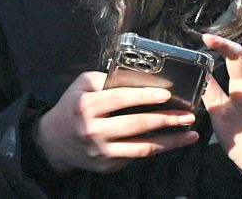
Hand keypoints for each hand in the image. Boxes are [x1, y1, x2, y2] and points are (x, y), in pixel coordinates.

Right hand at [34, 71, 198, 174]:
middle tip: (189, 115)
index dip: (145, 95)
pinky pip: (136, 156)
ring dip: (170, 140)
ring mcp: (100, 151)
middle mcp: (92, 130)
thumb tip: (140, 76)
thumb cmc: (73, 107)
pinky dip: (157, 149)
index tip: (167, 93)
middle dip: (166, 119)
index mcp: (86, 106)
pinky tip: (174, 142)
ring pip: (141, 147)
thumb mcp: (82, 86)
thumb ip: (108, 78)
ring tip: (190, 133)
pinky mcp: (106, 165)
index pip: (120, 99)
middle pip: (135, 124)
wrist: (51, 143)